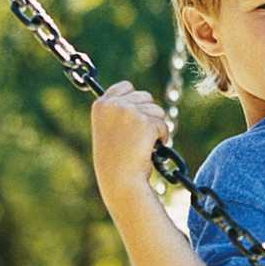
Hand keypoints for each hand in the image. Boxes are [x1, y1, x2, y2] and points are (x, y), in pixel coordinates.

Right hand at [91, 81, 169, 202]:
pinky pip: (163, 124)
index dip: (135, 100)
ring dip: (156, 126)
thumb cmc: (116, 160)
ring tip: (143, 143)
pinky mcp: (145, 122)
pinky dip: (162, 137)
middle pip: (145, 96)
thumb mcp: (109, 130)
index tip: (135, 116)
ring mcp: (130, 112)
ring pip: (156, 110)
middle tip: (140, 135)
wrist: (120, 179)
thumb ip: (118, 112)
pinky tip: (150, 149)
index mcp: (101, 105)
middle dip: (148, 114)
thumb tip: (139, 97)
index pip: (125, 86)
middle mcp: (114, 104)